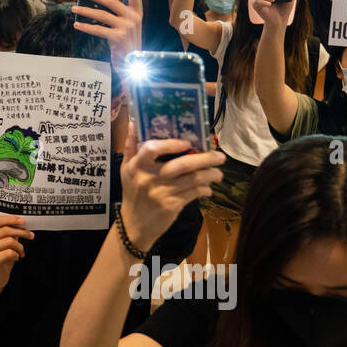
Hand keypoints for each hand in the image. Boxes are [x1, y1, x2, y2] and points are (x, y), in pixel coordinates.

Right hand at [0, 214, 33, 302]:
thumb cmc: (1, 257)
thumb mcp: (5, 241)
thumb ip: (10, 231)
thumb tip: (21, 222)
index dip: (11, 219)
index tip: (23, 221)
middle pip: (6, 230)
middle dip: (22, 232)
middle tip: (31, 235)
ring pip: (9, 241)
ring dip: (20, 247)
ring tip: (21, 252)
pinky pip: (9, 253)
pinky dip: (16, 255)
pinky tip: (16, 258)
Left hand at [72, 0, 142, 61]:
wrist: (133, 65)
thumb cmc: (128, 45)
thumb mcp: (130, 27)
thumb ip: (121, 15)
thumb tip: (99, 2)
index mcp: (137, 13)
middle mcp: (133, 18)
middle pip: (111, 1)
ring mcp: (126, 28)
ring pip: (101, 14)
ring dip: (85, 10)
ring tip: (75, 8)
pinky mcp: (117, 38)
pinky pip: (97, 29)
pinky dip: (85, 27)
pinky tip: (77, 24)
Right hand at [119, 128, 224, 249]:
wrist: (135, 224)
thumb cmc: (133, 192)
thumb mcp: (126, 169)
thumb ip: (130, 146)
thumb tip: (134, 122)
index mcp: (137, 166)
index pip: (151, 149)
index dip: (171, 144)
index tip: (187, 142)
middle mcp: (149, 178)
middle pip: (181, 164)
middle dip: (205, 159)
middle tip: (220, 156)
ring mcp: (162, 193)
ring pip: (193, 179)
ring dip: (210, 175)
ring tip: (219, 173)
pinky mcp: (172, 206)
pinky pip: (194, 193)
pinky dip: (205, 189)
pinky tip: (208, 188)